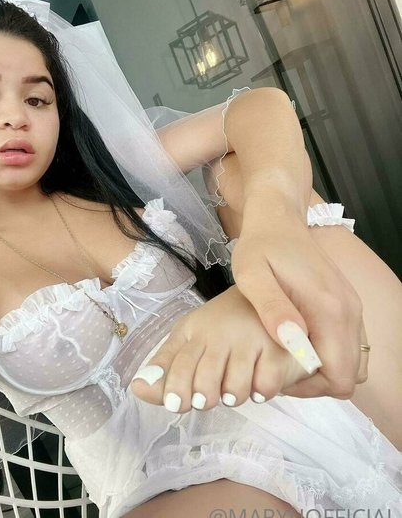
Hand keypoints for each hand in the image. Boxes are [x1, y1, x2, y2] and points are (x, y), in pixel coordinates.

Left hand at [129, 284, 311, 412]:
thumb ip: (166, 369)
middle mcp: (219, 333)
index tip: (178, 405)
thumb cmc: (222, 328)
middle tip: (209, 399)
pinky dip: (261, 392)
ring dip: (234, 396)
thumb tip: (136, 389)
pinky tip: (259, 381)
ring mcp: (249, 338)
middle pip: (204, 380)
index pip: (177, 365)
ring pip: (235, 389)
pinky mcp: (277, 347)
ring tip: (236, 387)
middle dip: (204, 398)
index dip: (175, 390)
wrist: (268, 297)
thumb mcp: (190, 342)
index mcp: (193, 331)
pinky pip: (265, 386)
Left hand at [231, 190, 366, 399]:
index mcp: (329, 308)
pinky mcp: (347, 303)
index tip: (278, 377)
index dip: (310, 388)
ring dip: (322, 370)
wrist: (279, 217)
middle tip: (278, 370)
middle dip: (315, 384)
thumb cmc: (260, 245)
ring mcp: (352, 306)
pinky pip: (348, 345)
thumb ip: (272, 309)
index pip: (339, 376)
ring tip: (286, 358)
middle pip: (351, 374)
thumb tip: (292, 344)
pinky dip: (328, 354)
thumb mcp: (252, 275)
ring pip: (352, 361)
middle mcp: (350, 310)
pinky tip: (297, 343)